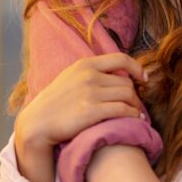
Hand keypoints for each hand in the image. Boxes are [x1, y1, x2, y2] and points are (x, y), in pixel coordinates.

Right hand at [15, 53, 145, 154]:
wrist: (38, 122)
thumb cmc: (54, 103)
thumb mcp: (70, 78)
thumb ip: (90, 73)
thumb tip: (115, 74)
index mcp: (84, 64)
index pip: (121, 59)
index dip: (136, 68)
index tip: (143, 78)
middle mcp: (89, 76)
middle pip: (126, 82)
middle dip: (135, 95)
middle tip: (136, 105)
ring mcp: (90, 93)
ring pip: (128, 96)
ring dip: (136, 106)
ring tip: (137, 114)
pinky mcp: (92, 111)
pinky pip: (123, 110)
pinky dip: (134, 115)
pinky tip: (135, 120)